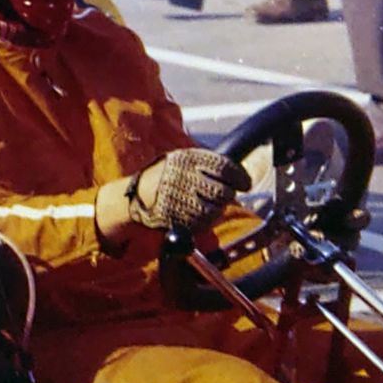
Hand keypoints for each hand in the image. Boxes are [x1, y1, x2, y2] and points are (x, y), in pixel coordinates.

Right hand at [128, 149, 249, 232]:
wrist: (137, 194)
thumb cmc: (164, 176)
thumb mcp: (180, 159)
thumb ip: (206, 164)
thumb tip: (237, 172)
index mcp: (186, 159)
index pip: (224, 167)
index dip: (240, 177)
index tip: (245, 183)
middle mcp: (183, 177)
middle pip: (223, 191)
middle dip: (228, 195)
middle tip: (225, 194)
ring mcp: (180, 198)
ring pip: (216, 209)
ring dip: (217, 209)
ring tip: (208, 204)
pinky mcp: (177, 217)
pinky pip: (203, 223)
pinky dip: (206, 220)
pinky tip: (198, 213)